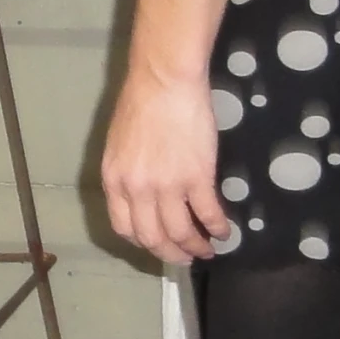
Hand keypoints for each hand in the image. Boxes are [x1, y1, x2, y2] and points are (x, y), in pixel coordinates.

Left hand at [101, 69, 231, 266]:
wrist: (164, 79)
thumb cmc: (142, 100)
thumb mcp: (120, 142)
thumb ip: (127, 171)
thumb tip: (141, 191)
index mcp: (115, 181)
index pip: (125, 227)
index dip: (144, 242)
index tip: (157, 244)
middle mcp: (138, 190)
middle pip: (153, 238)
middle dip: (171, 254)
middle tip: (185, 259)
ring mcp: (167, 187)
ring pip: (181, 233)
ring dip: (195, 247)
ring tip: (207, 250)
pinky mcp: (197, 178)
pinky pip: (207, 214)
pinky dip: (216, 228)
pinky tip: (223, 231)